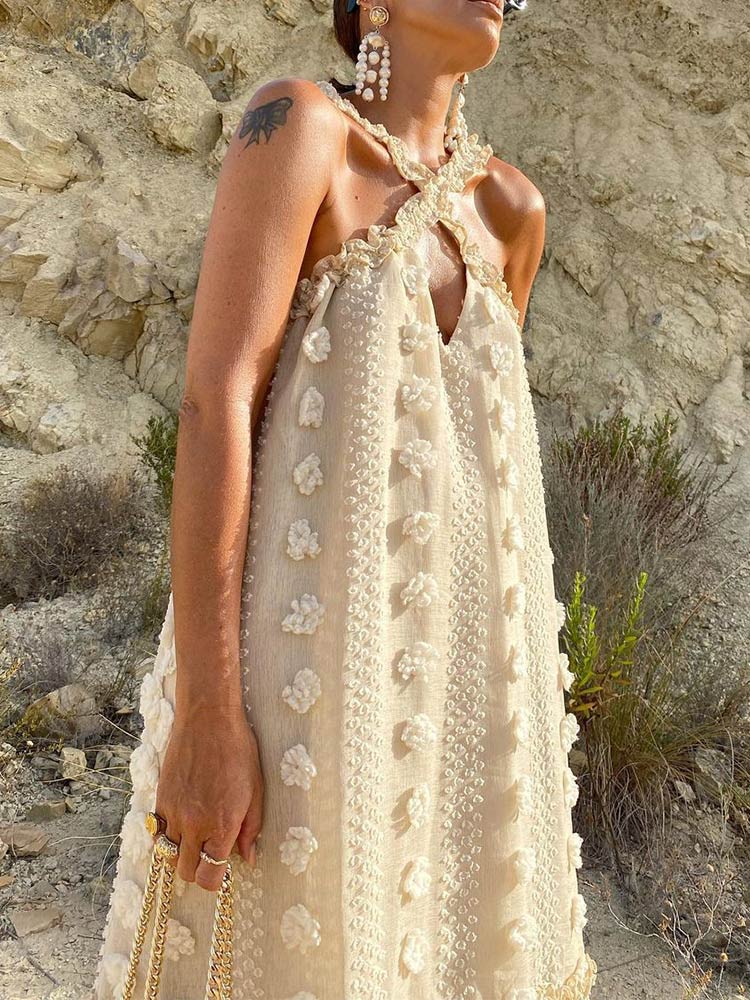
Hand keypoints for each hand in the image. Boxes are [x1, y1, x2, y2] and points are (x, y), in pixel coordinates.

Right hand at [153, 710, 263, 890]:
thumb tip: (248, 858)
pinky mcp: (160, 799)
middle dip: (199, 870)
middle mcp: (194, 824)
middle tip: (210, 853)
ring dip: (181, 854)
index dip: (216, 880)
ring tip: (196, 838)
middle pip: (186, 872)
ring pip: (168, 856)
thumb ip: (250, 829)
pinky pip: (158, 833)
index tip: (222, 869)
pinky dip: (167, 836)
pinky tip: (182, 823)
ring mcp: (173, 813)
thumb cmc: (238, 750)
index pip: (209, 878)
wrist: (208, 719)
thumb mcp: (256, 790)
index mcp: (222, 825)